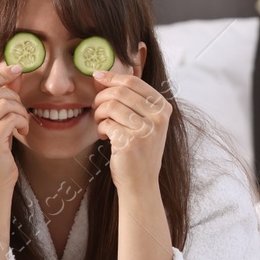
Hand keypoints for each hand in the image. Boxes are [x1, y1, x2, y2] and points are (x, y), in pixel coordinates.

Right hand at [0, 63, 29, 193]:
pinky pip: (12, 118)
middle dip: (14, 97)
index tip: (17, 70)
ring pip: (5, 103)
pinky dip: (22, 122)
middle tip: (19, 111)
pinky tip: (21, 131)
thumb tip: (11, 66)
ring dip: (20, 111)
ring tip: (21, 122)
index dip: (2, 73)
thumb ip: (0, 92)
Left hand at [92, 71, 168, 193]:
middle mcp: (158, 117)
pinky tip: (106, 136)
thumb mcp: (141, 121)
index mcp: (162, 108)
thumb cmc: (138, 150)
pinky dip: (101, 128)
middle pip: (119, 92)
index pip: (133, 81)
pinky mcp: (130, 142)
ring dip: (99, 114)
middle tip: (97, 108)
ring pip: (110, 106)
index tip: (97, 76)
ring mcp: (146, 130)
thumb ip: (126, 99)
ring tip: (101, 124)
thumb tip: (100, 76)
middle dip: (101, 97)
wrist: (140, 183)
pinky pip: (106, 123)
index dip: (111, 76)